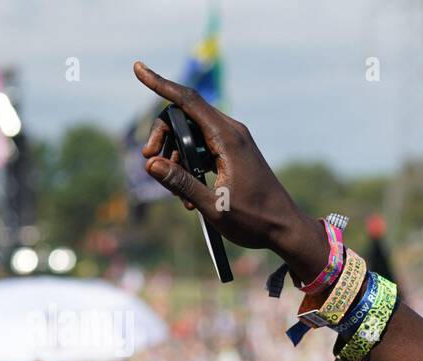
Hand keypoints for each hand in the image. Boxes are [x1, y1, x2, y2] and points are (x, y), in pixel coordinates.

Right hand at [133, 62, 322, 274]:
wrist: (285, 229)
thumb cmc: (255, 220)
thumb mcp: (214, 206)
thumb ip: (181, 183)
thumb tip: (151, 164)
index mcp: (228, 139)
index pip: (188, 100)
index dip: (159, 83)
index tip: (137, 68)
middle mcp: (231, 132)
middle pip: (184, 116)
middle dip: (163, 137)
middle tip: (151, 163)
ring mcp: (234, 141)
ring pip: (191, 134)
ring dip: (176, 157)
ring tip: (178, 195)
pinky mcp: (234, 153)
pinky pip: (203, 147)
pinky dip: (190, 164)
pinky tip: (189, 196)